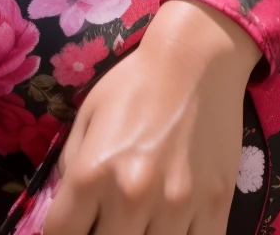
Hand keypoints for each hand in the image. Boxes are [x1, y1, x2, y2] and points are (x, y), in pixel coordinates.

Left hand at [42, 0, 261, 234]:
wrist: (196, 62)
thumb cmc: (135, 83)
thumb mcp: (88, 115)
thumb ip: (70, 166)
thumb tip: (69, 210)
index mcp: (92, 171)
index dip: (65, 232)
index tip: (76, 224)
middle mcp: (131, 196)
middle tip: (109, 217)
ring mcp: (176, 208)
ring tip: (140, 218)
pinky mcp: (214, 209)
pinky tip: (171, 223)